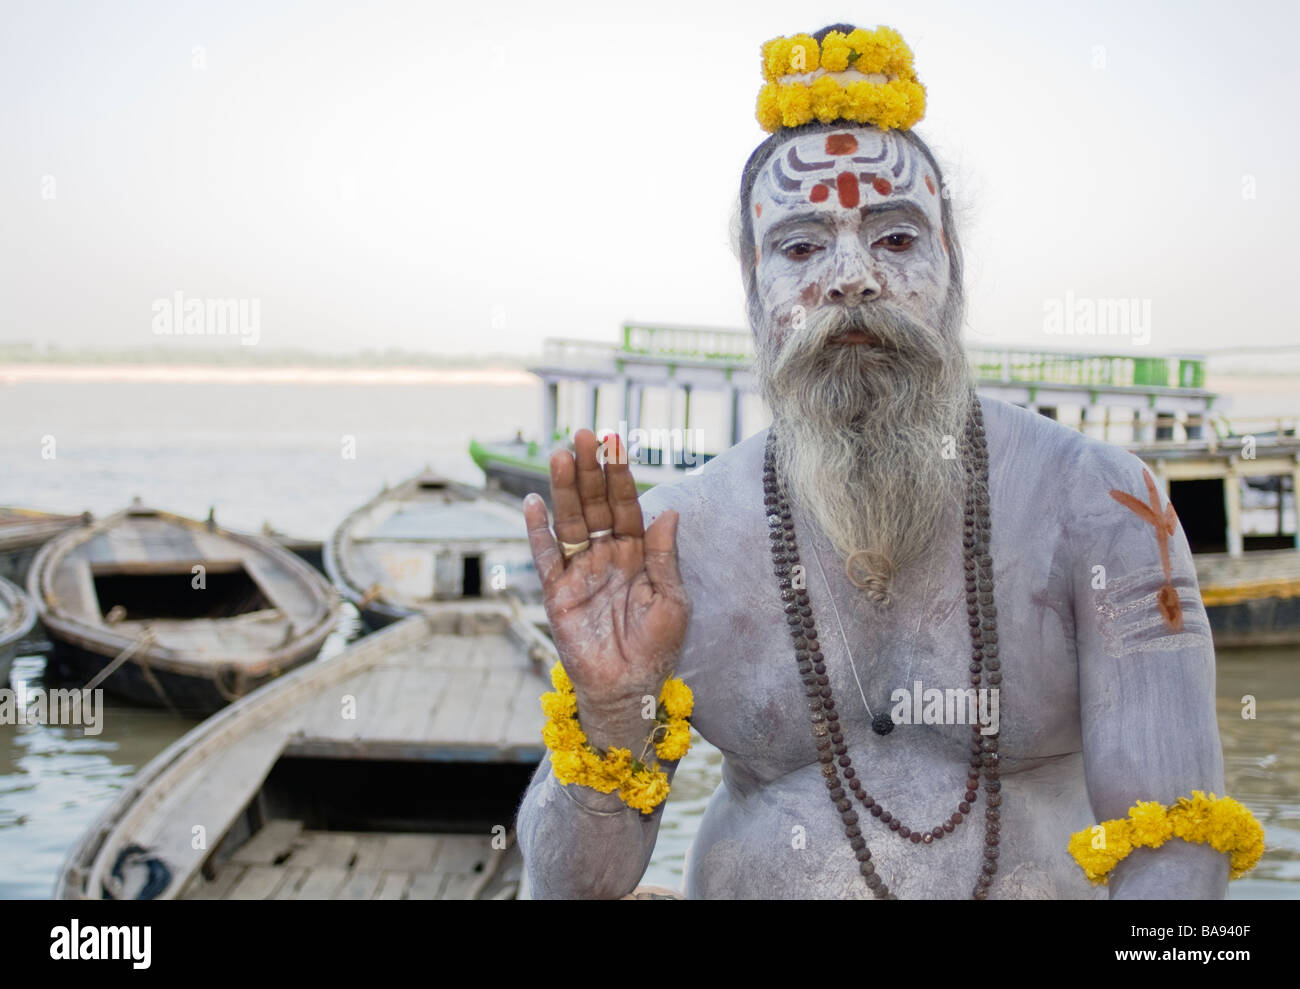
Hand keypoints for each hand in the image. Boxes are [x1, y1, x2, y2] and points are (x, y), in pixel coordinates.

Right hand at [523, 429, 689, 752]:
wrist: (629, 688)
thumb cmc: (656, 647)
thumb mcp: (671, 600)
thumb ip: (665, 557)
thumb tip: (668, 511)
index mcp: (637, 553)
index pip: (627, 505)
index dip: (621, 474)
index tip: (617, 442)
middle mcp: (606, 555)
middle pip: (595, 504)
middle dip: (591, 470)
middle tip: (584, 435)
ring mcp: (580, 571)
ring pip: (571, 522)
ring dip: (566, 489)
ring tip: (561, 455)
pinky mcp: (558, 593)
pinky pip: (547, 557)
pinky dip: (538, 532)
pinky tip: (534, 503)